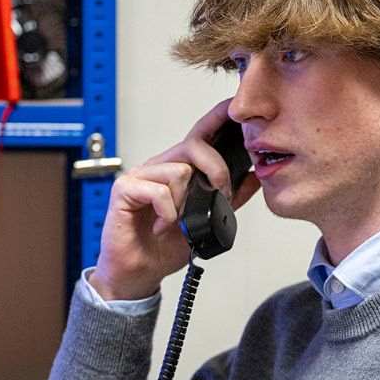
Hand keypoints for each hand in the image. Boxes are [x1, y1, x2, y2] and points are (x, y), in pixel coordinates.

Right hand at [92, 99, 261, 300]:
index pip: (198, 136)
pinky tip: (162, 226)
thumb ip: (229, 198)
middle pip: (193, 147)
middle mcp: (158, 167)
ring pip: (179, 170)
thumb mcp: (206, 220)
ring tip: (177, 220)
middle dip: (216, 169)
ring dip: (186, 202)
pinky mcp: (124, 190)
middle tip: (220, 194)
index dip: (215, 118)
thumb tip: (254, 176)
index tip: (234, 107)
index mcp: (176, 170)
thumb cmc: (164, 247)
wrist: (138, 272)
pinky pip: (158, 191)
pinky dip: (167, 213)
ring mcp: (140, 177)